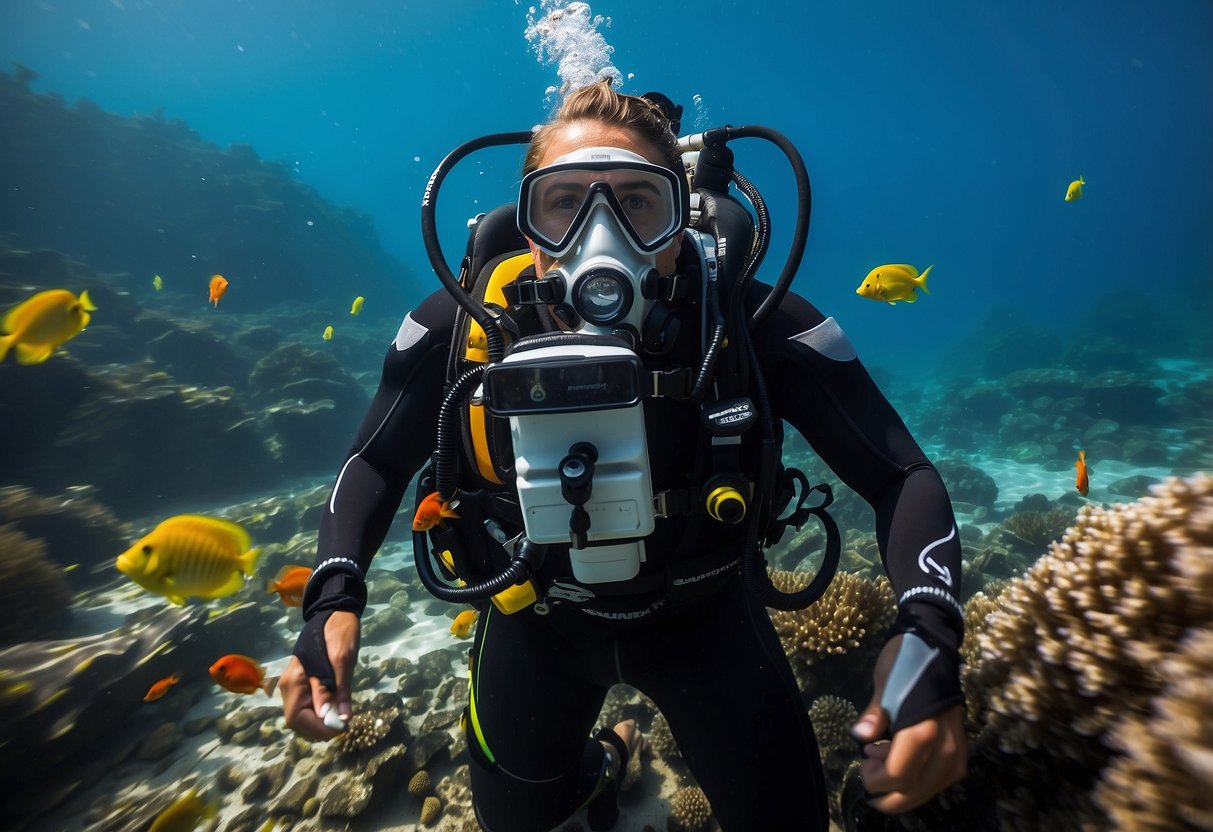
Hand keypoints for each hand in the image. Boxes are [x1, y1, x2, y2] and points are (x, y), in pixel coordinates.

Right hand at [281, 610, 359, 740]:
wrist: (335, 614)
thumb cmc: (338, 634)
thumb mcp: (341, 662)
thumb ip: (336, 691)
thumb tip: (338, 719)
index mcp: (294, 681)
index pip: (297, 719)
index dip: (318, 729)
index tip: (342, 727)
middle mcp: (288, 687)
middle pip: (298, 722)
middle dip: (319, 728)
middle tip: (344, 723)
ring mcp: (294, 686)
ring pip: (302, 717)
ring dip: (321, 723)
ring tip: (342, 715)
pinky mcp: (302, 685)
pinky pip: (307, 707)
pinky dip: (321, 714)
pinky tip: (336, 708)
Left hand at [851, 634, 966, 813]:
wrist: (933, 643)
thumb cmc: (905, 662)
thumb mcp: (884, 684)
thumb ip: (874, 715)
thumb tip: (860, 736)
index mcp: (923, 729)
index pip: (899, 775)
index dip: (876, 781)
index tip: (861, 766)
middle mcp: (945, 743)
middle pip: (916, 788)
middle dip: (890, 794)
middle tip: (869, 780)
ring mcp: (957, 746)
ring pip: (933, 787)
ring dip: (906, 789)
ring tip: (883, 770)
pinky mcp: (961, 744)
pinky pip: (943, 777)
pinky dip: (922, 780)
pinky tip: (906, 768)